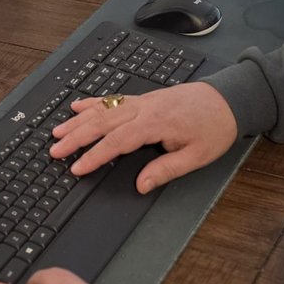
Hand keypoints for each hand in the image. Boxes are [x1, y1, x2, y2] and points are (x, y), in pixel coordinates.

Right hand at [50, 82, 237, 192]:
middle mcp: (144, 109)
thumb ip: (166, 170)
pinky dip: (92, 102)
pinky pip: (112, 99)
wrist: (228, 99)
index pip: (117, 141)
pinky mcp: (143, 99)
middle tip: (55, 150)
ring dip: (78, 120)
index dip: (95, 155)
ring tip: (57, 132)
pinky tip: (77, 106)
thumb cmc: (214, 127)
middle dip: (76, 137)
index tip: (77, 167)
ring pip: (103, 109)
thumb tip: (140, 185)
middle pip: (102, 122)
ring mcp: (142, 101)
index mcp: (156, 124)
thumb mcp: (196, 156)